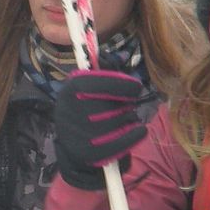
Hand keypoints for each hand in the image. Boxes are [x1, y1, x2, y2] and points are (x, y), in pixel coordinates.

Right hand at [53, 69, 147, 189]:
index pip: (94, 82)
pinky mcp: (86, 153)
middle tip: (129, 106)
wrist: (74, 146)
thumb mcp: (90, 88)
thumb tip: (106, 56)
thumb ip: (101, 72)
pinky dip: (133, 136)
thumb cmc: (89, 110)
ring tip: (127, 119)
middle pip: (108, 104)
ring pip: (115, 123)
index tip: (137, 87)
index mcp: (69, 90)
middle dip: (126, 105)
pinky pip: (117, 144)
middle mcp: (68, 111)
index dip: (120, 84)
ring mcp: (76, 134)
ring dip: (129, 119)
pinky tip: (140, 131)